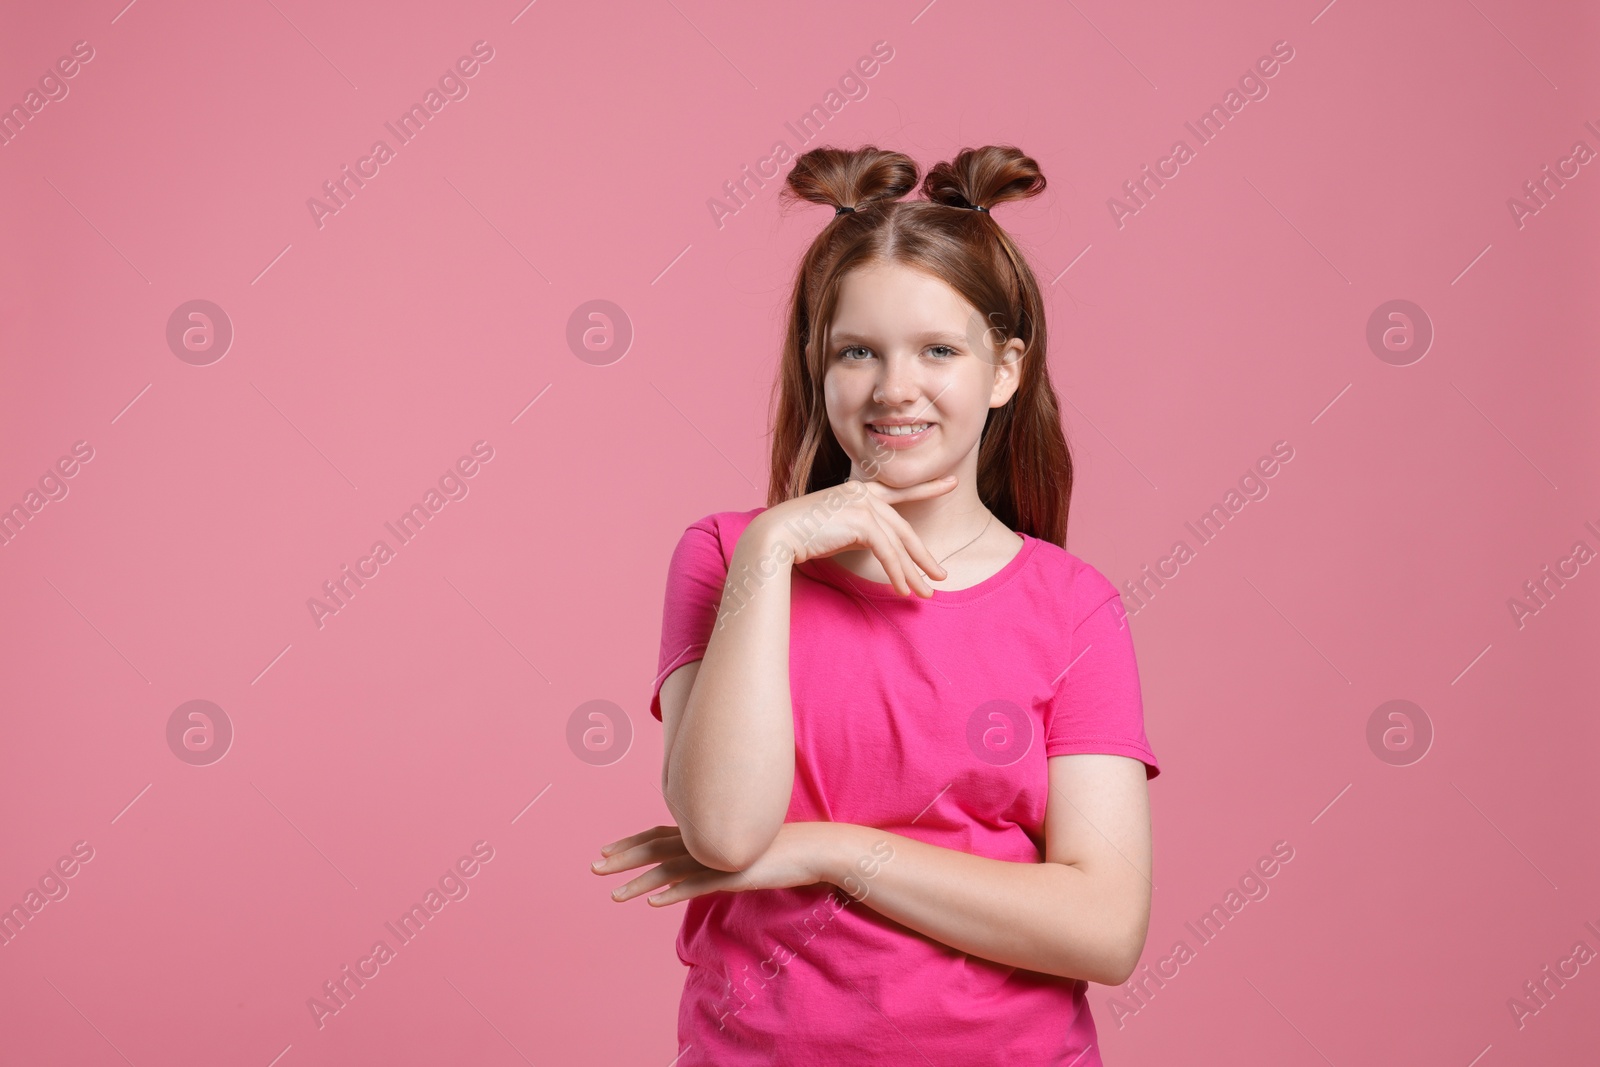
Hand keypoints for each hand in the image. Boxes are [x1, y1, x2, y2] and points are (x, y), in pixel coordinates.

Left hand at [592, 823, 837, 906]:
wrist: (808, 850)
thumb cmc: (773, 851)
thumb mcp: (736, 851)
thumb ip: (714, 853)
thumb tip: (696, 863)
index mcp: (704, 833)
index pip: (657, 835)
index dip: (630, 843)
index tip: (605, 852)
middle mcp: (704, 841)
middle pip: (654, 848)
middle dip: (622, 858)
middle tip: (593, 868)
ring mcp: (715, 856)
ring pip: (669, 869)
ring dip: (638, 882)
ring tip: (614, 895)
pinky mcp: (730, 873)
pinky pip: (696, 884)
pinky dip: (672, 892)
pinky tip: (652, 901)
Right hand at [753, 474, 957, 597]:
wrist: (777, 534)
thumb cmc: (799, 535)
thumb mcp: (836, 529)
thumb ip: (859, 531)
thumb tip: (881, 549)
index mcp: (859, 492)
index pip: (900, 491)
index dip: (927, 488)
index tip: (951, 483)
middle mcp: (864, 494)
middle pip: (904, 529)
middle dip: (923, 557)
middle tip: (941, 576)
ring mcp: (864, 504)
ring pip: (899, 544)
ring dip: (913, 572)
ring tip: (927, 593)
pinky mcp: (862, 521)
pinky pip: (888, 552)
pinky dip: (897, 573)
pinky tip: (902, 590)